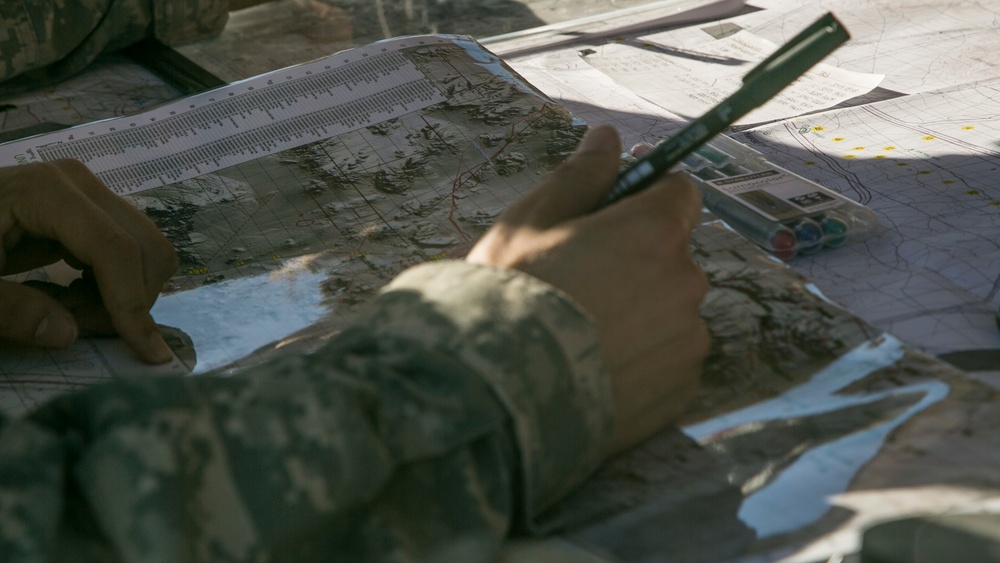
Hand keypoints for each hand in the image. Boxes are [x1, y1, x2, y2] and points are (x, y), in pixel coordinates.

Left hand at [0, 159, 177, 362]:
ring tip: (67, 311)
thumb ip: (8, 310)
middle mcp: (79, 184)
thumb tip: (67, 335)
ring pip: (145, 252)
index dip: (132, 304)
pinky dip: (114, 285)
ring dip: (122, 295)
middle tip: (75, 328)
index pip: (114, 250)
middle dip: (128, 301)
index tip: (148, 355)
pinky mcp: (90, 209)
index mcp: (46, 191)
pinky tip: (71, 295)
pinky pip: (129, 251)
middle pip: (145, 248)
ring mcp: (88, 194)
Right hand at [467, 125, 709, 454]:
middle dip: (637, 261)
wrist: (498, 396)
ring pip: (671, 311)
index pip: (679, 192)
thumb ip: (579, 176)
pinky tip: (595, 369)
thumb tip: (607, 137)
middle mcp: (686, 282)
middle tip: (579, 283)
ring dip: (642, 314)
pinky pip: (669, 362)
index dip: (646, 199)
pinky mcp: (681, 391)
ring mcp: (688, 342)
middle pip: (672, 256)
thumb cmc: (508, 298)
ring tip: (582, 334)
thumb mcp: (529, 222)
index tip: (614, 215)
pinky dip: (643, 361)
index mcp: (654, 231)